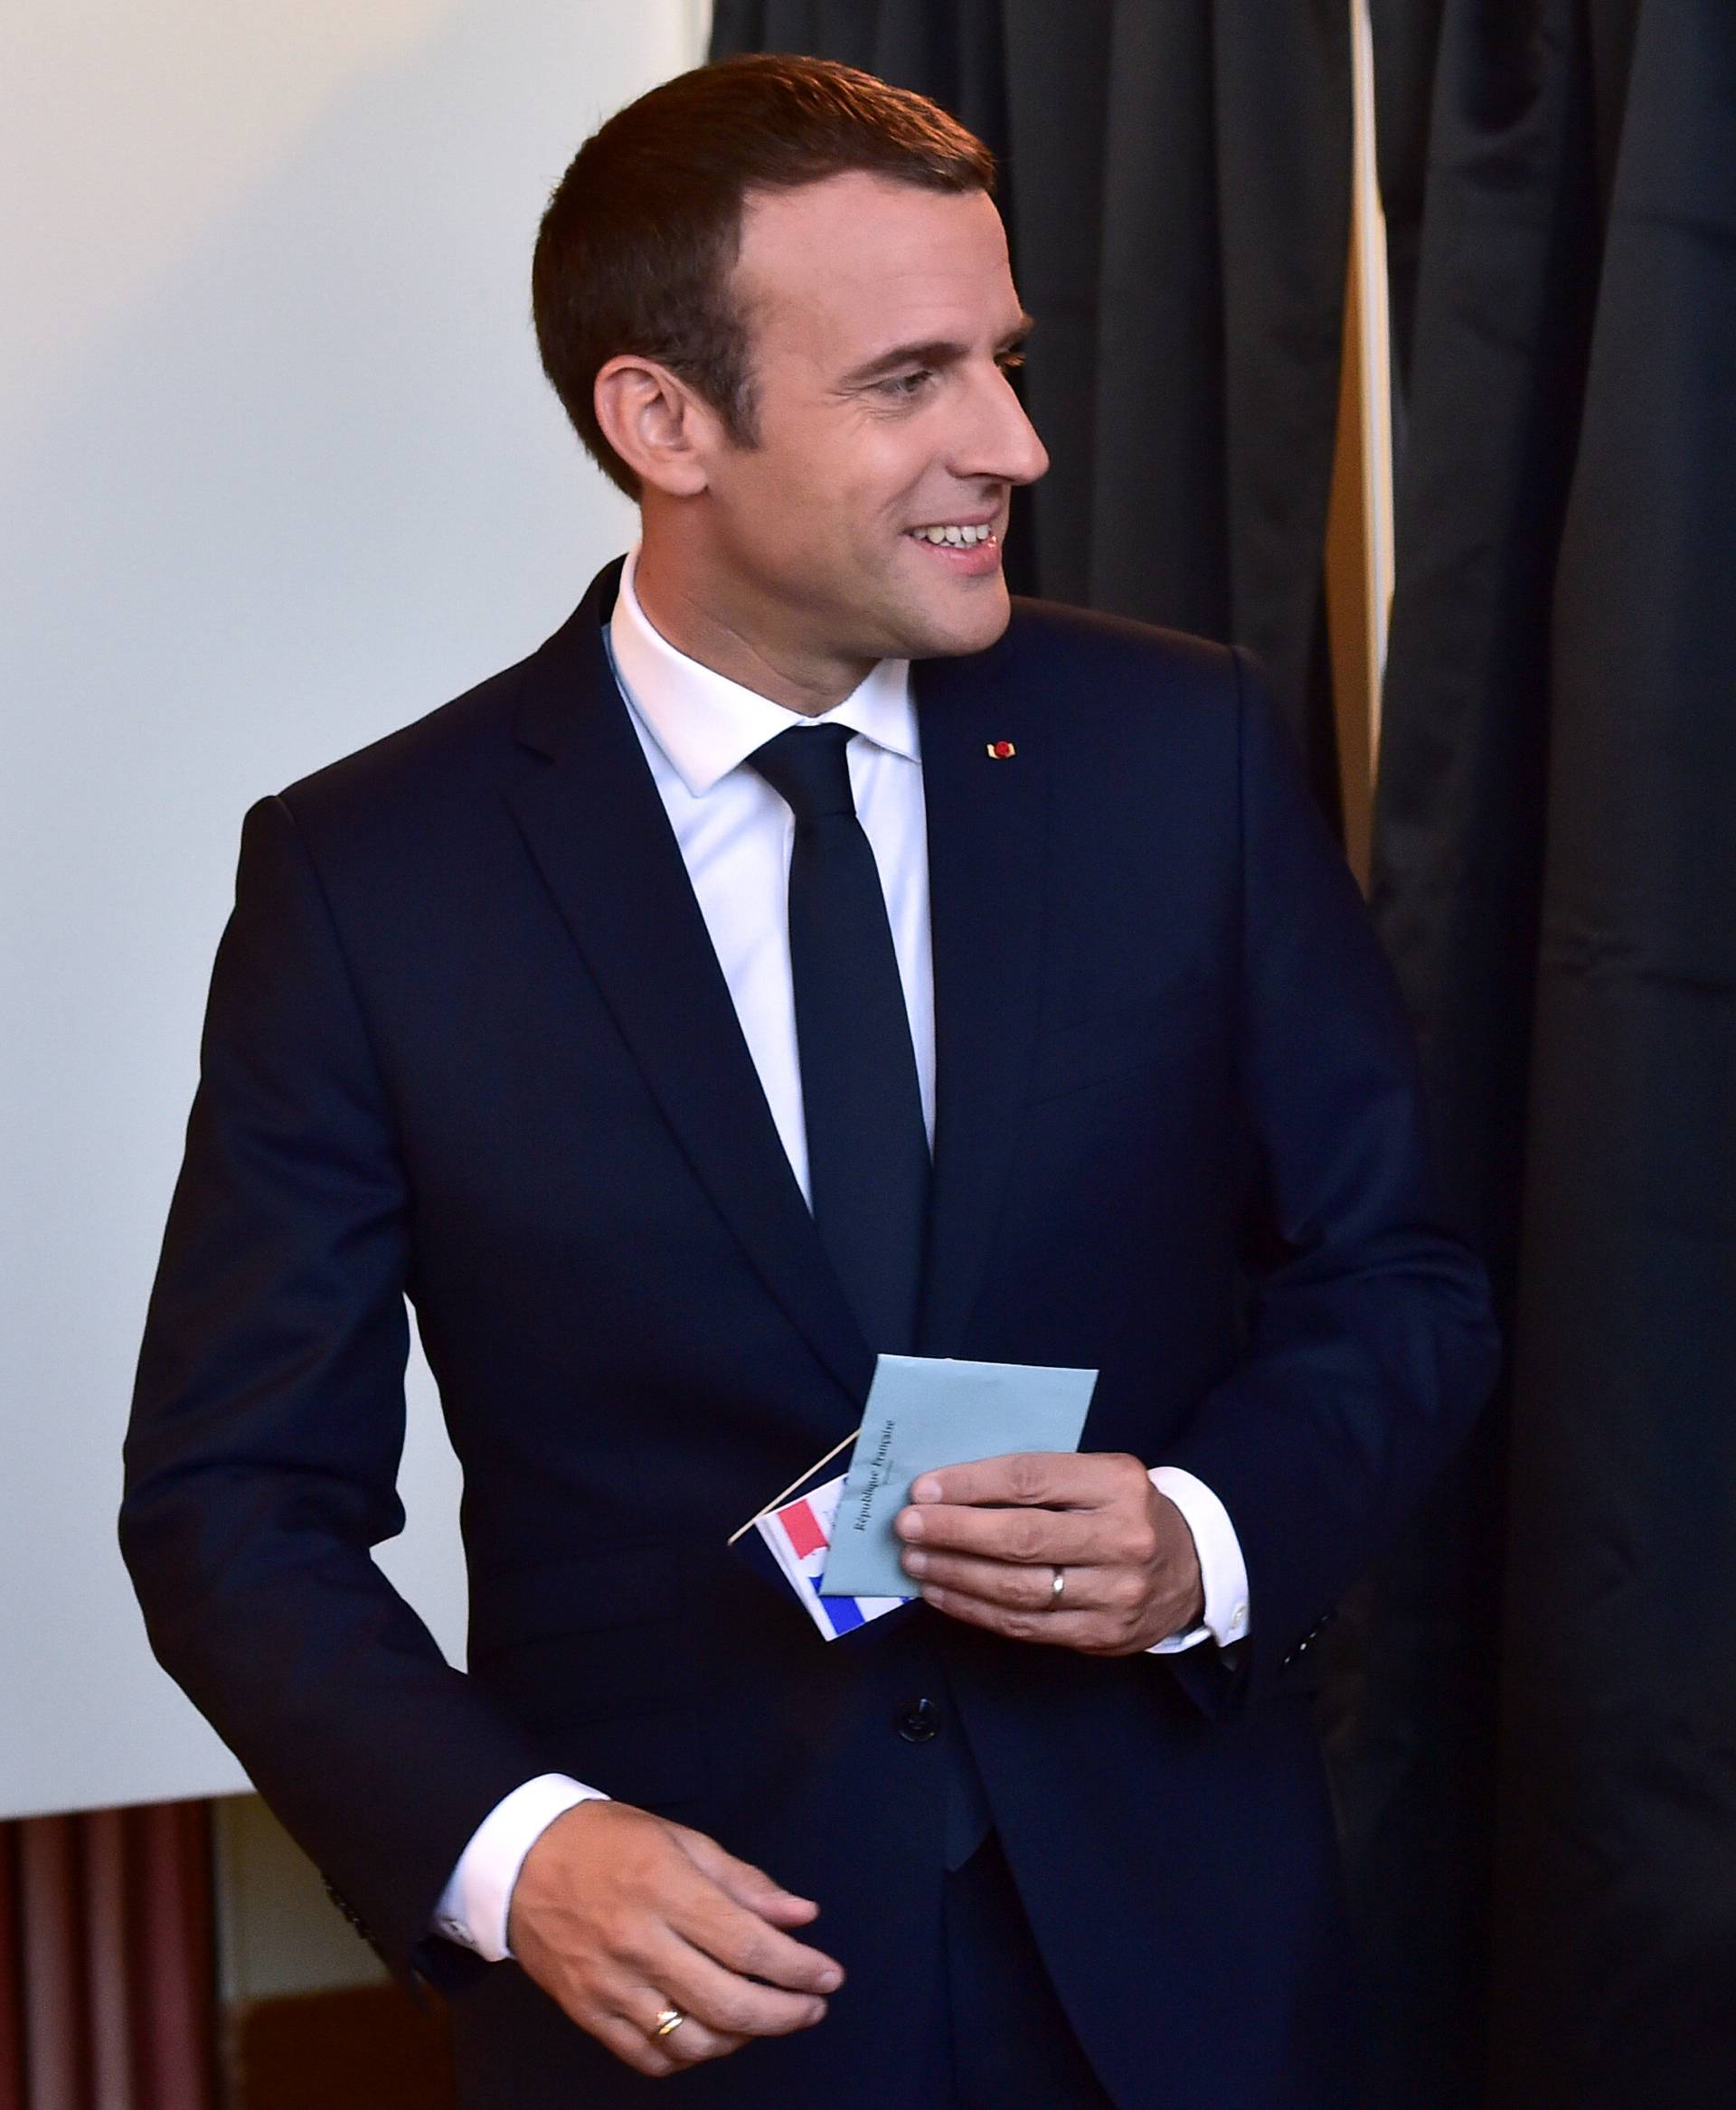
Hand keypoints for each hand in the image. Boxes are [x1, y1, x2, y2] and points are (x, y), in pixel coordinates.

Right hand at [507, 1801, 843, 2077]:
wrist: (520, 1860)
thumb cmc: (607, 1841)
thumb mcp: (680, 1839)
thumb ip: (743, 1882)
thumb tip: (801, 1915)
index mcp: (665, 1889)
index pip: (747, 1944)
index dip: (797, 1967)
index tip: (828, 1976)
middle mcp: (639, 1943)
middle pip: (728, 2002)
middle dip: (784, 2013)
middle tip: (812, 2007)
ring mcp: (610, 1985)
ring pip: (692, 2040)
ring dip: (740, 2039)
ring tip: (762, 2019)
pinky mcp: (588, 2013)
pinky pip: (648, 2057)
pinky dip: (688, 2056)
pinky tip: (710, 2034)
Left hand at [894, 1451, 1204, 1655]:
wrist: (1190, 1569)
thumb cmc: (1123, 1512)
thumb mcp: (1097, 1476)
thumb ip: (1037, 1479)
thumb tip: (949, 1488)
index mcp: (1119, 1483)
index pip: (1031, 1479)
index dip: (970, 1485)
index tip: (923, 1489)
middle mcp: (1123, 1538)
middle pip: (1021, 1537)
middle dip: (953, 1532)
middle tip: (907, 1526)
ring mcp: (1116, 1594)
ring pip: (1018, 1589)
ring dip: (955, 1574)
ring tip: (916, 1561)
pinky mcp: (1103, 1635)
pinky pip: (1025, 1626)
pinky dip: (975, 1610)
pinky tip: (944, 1592)